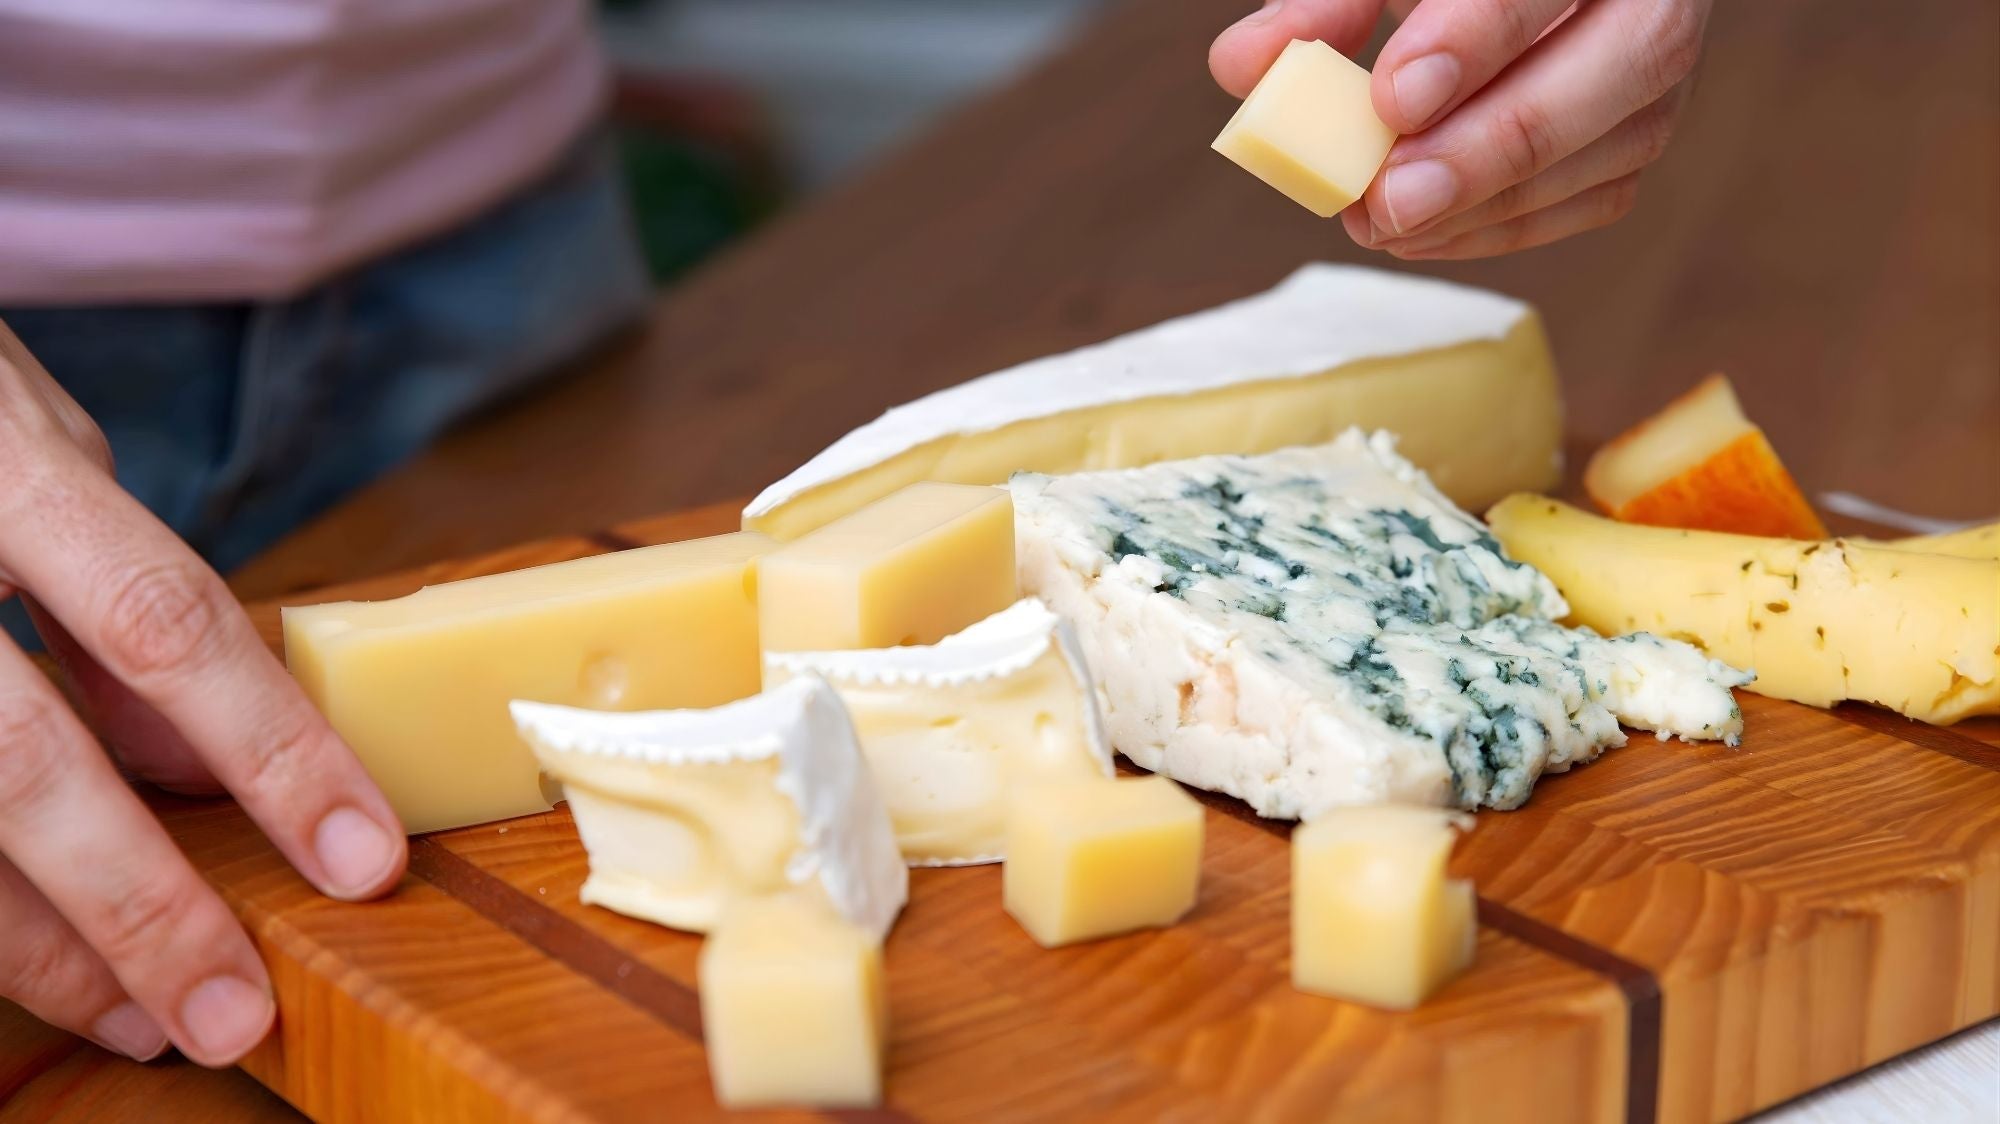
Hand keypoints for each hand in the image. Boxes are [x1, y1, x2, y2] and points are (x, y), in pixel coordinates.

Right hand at [0, 320, 404, 1064]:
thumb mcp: (42, 456)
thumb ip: (114, 596)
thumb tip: (190, 761)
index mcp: (0, 468)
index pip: (164, 625)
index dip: (272, 752)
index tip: (362, 860)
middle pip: (22, 764)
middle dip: (139, 906)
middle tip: (233, 1011)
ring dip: (43, 949)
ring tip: (144, 1021)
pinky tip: (45, 970)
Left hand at [1212, 0, 1709, 257]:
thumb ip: (1318, 7)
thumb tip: (1242, 67)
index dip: (1475, 37)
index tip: (1394, 98)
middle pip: (1629, 61)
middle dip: (1498, 142)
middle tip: (1391, 198)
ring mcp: (1664, 67)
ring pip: (1619, 143)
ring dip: (1493, 201)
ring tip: (1382, 220)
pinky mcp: (1642, 133)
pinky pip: (1599, 195)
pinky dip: (1507, 226)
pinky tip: (1421, 235)